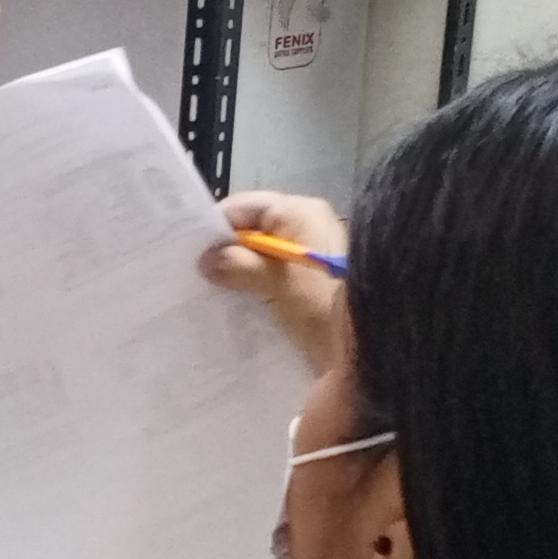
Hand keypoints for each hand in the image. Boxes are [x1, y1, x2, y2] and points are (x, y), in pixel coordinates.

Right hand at [197, 191, 349, 372]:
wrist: (371, 350)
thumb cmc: (322, 307)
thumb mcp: (276, 283)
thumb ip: (238, 264)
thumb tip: (206, 259)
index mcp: (299, 212)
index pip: (242, 207)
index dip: (213, 228)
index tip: (186, 253)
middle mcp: (305, 227)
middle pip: (250, 232)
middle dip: (224, 254)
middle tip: (191, 277)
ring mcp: (309, 256)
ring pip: (260, 257)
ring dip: (238, 275)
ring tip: (208, 295)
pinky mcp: (311, 284)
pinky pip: (273, 278)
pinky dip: (255, 289)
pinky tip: (235, 308)